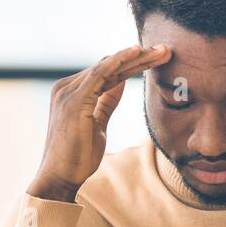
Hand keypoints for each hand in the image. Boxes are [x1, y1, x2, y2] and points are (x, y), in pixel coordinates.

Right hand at [28, 44, 171, 202]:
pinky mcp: (74, 100)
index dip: (133, 64)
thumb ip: (107, 102)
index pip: (107, 72)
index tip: (158, 58)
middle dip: (139, 57)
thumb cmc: (78, 156)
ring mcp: (68, 92)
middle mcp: (67, 87)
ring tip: (161, 51)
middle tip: (165, 49)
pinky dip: (119, 61)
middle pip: (109, 66)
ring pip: (108, 67)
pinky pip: (100, 74)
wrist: (60, 177)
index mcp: (73, 92)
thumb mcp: (98, 124)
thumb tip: (121, 82)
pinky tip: (136, 52)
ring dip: (136, 57)